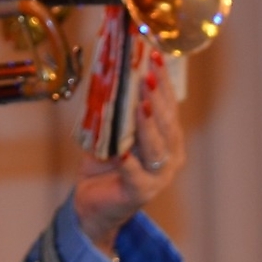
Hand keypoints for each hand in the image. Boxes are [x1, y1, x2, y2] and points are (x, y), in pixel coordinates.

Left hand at [74, 49, 183, 256]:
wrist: (92, 205)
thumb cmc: (105, 165)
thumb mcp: (111, 132)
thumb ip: (115, 110)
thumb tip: (108, 73)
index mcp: (167, 139)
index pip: (168, 105)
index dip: (163, 81)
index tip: (155, 56)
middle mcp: (169, 157)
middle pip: (166, 124)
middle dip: (156, 98)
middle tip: (147, 75)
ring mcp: (157, 177)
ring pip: (156, 147)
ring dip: (148, 124)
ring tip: (140, 104)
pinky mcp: (139, 194)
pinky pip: (135, 176)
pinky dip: (129, 164)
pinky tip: (123, 153)